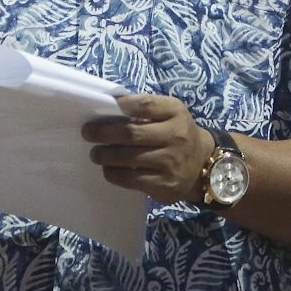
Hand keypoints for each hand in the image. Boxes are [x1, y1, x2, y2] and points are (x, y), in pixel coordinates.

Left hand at [82, 94, 214, 204]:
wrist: (203, 165)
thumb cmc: (177, 133)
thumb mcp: (170, 113)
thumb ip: (146, 108)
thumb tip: (110, 105)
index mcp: (176, 113)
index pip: (146, 105)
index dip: (122, 105)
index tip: (104, 106)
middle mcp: (176, 137)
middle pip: (132, 133)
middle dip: (104, 133)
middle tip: (87, 133)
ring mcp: (170, 163)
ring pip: (128, 158)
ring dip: (105, 155)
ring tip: (95, 153)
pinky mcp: (164, 186)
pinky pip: (131, 180)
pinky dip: (114, 173)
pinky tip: (109, 169)